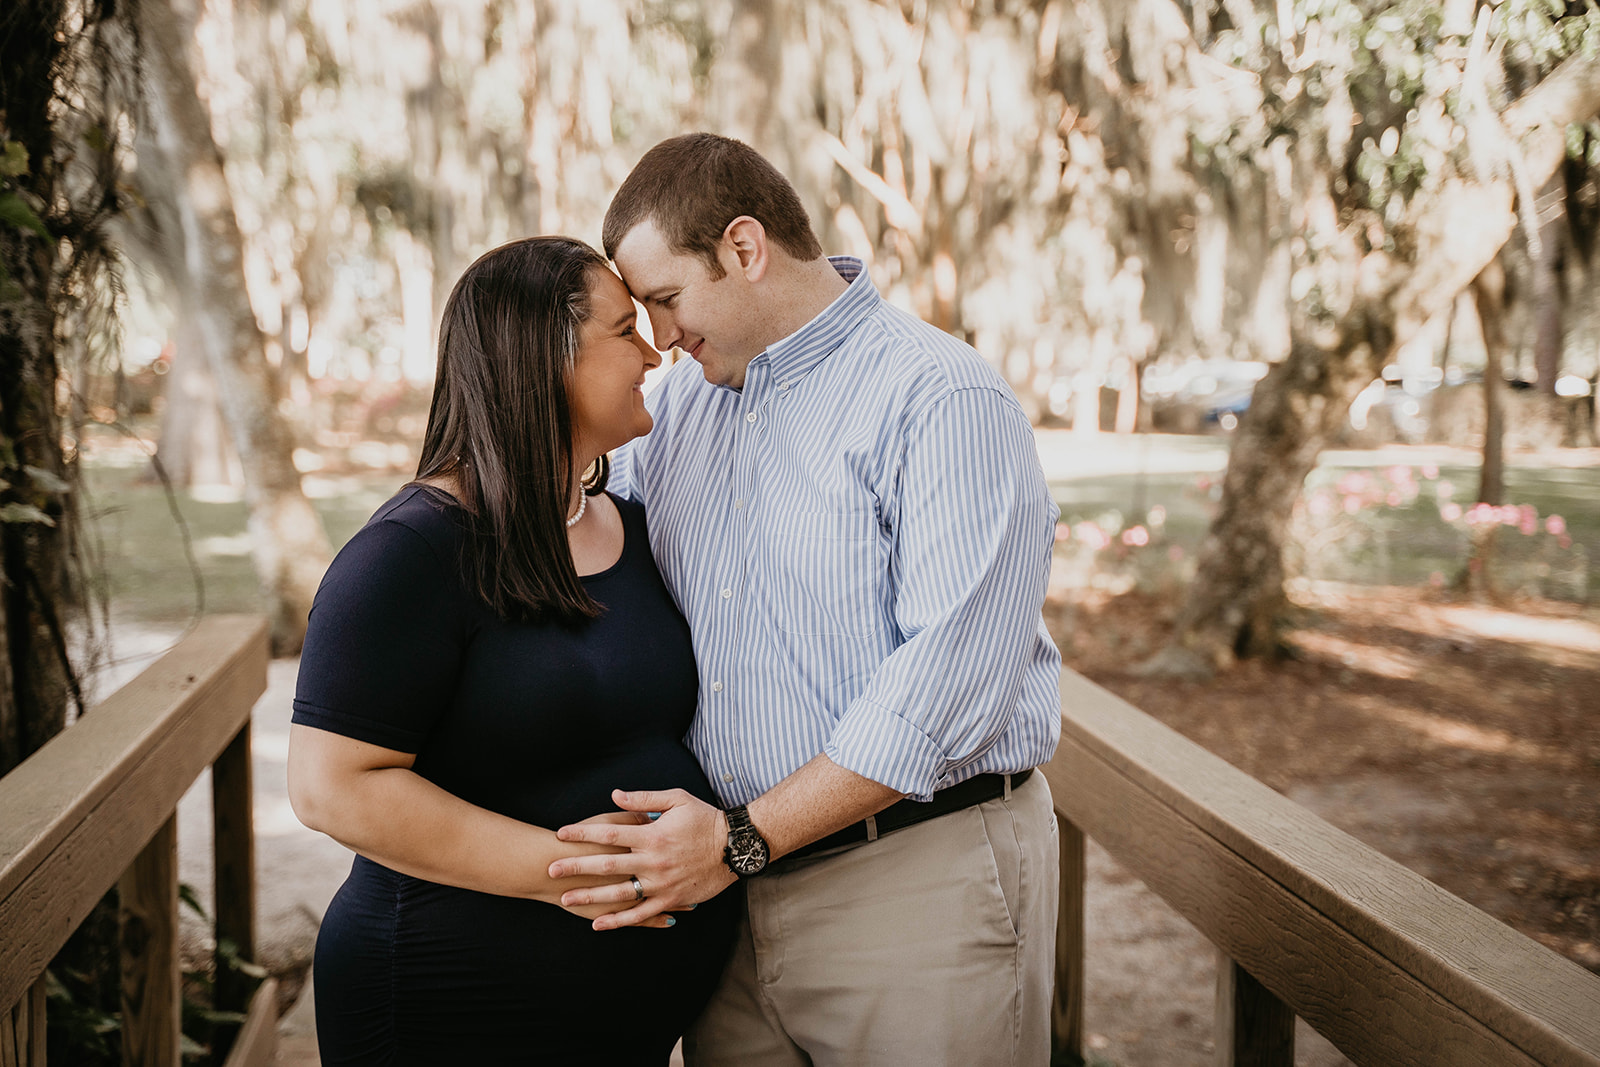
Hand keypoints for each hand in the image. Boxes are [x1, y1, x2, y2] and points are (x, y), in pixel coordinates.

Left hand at [550, 788, 736, 930]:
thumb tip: (614, 794)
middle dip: (576, 867)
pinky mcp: (671, 899)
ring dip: (590, 896)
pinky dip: (619, 920)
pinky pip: (640, 913)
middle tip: (551, 869)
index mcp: (652, 834)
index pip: (608, 833)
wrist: (735, 846)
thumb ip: (643, 799)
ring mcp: (661, 883)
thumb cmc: (705, 819)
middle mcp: (653, 860)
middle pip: (606, 865)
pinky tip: (599, 924)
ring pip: (619, 893)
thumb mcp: (676, 799)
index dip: (583, 833)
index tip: (561, 833)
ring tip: (565, 899)